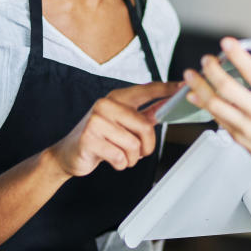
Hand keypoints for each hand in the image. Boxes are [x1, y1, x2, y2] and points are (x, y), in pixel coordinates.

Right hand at [48, 82, 181, 177]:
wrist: (67, 154)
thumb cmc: (99, 138)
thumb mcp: (122, 123)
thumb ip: (144, 114)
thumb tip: (167, 103)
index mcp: (116, 98)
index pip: (147, 90)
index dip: (167, 89)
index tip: (183, 87)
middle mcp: (106, 104)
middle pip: (144, 126)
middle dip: (147, 146)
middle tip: (141, 152)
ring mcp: (96, 121)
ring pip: (133, 145)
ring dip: (132, 158)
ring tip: (121, 155)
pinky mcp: (89, 138)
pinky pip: (120, 157)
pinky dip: (120, 164)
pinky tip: (111, 159)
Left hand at [184, 37, 250, 180]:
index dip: (236, 54)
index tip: (227, 44)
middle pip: (227, 86)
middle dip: (212, 69)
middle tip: (206, 60)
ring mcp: (246, 124)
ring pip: (215, 104)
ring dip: (199, 87)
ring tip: (191, 76)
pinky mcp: (238, 136)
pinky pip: (216, 118)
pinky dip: (203, 105)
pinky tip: (196, 96)